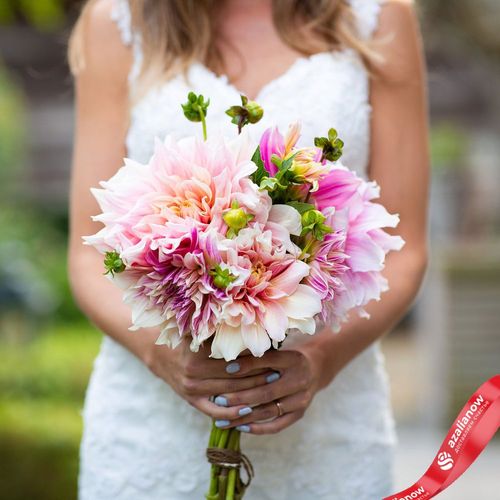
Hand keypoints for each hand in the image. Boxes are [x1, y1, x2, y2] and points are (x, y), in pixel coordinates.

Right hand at [143, 337, 274, 422]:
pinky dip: (232, 413)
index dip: (255, 359)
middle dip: (258, 376)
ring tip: (270, 390)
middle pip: (234, 378)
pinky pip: (215, 411)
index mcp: (198, 355)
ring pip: (229, 394)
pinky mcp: (193, 402)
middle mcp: (194, 374)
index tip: (273, 357)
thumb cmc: (188, 339)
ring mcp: (192, 390)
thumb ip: (218, 328)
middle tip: (278, 373)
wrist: (162, 356)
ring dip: (251, 393)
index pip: (234, 360)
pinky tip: (249, 411)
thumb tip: (248, 321)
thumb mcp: (199, 330)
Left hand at [212, 345, 325, 434]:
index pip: (268, 361)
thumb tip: (227, 360)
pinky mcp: (299, 414)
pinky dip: (258, 428)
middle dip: (240, 397)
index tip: (226, 369)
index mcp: (293, 359)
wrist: (314, 370)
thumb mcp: (276, 351)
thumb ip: (257, 356)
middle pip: (266, 391)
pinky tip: (240, 427)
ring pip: (269, 411)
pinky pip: (277, 425)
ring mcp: (301, 399)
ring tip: (222, 420)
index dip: (247, 365)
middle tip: (218, 400)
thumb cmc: (285, 359)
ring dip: (243, 417)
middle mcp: (299, 380)